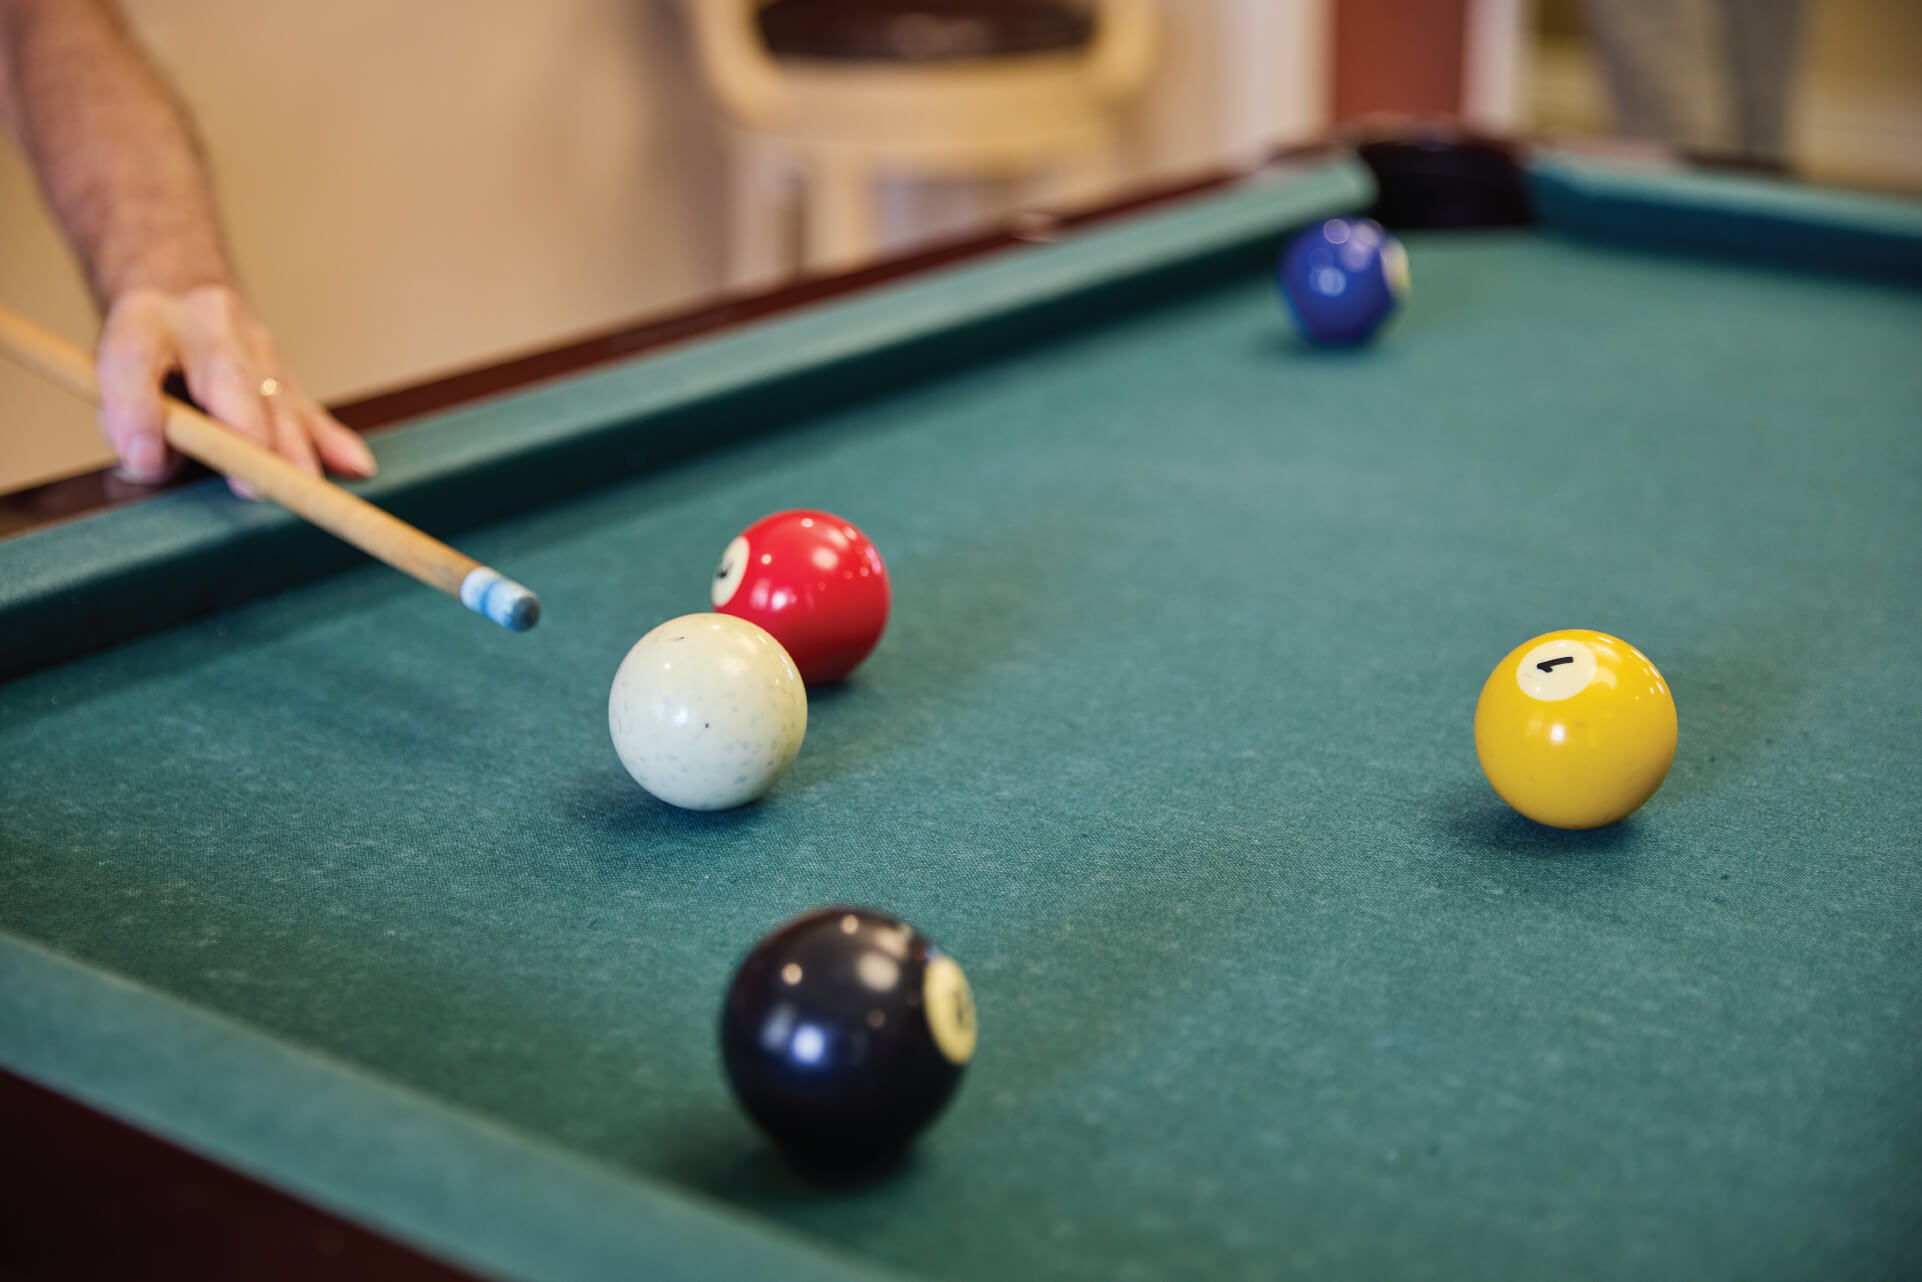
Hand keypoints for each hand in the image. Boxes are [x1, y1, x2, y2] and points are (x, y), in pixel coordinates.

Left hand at [96, 285, 375, 497]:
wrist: (180, 295)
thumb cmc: (145, 348)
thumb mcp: (110, 371)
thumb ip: (124, 417)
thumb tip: (151, 462)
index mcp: (147, 319)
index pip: (138, 362)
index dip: (143, 411)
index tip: (149, 459)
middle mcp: (210, 322)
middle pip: (232, 381)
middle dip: (248, 435)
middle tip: (254, 485)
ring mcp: (258, 344)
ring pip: (277, 400)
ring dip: (293, 448)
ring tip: (306, 484)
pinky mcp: (286, 374)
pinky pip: (309, 410)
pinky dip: (332, 440)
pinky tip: (356, 465)